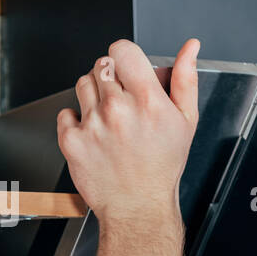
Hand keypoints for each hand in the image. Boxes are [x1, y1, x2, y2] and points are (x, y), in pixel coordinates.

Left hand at [56, 37, 200, 229]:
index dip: (125, 58)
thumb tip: (190, 48)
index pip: (122, 49)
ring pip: (82, 84)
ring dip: (93, 96)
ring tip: (110, 120)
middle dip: (112, 80)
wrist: (138, 207)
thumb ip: (186, 79)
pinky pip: (66, 113)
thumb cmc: (162, 167)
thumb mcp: (186, 122)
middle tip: (124, 105)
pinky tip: (96, 135)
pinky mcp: (72, 140)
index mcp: (147, 101)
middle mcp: (118, 110)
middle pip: (101, 65)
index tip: (129, 72)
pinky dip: (77, 122)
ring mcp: (92, 125)